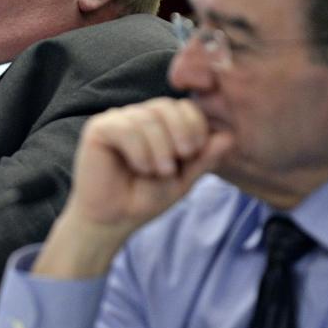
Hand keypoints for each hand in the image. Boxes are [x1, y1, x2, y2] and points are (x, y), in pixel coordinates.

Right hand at [34, 98, 233, 277]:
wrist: (113, 220)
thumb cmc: (144, 199)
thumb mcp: (182, 180)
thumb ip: (203, 159)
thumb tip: (230, 137)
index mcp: (159, 125)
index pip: (183, 107)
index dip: (194, 125)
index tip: (193, 153)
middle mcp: (137, 117)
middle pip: (166, 106)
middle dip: (179, 133)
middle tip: (178, 162)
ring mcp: (117, 121)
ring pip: (146, 117)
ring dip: (158, 148)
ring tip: (157, 172)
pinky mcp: (98, 129)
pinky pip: (125, 127)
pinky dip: (138, 149)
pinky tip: (140, 167)